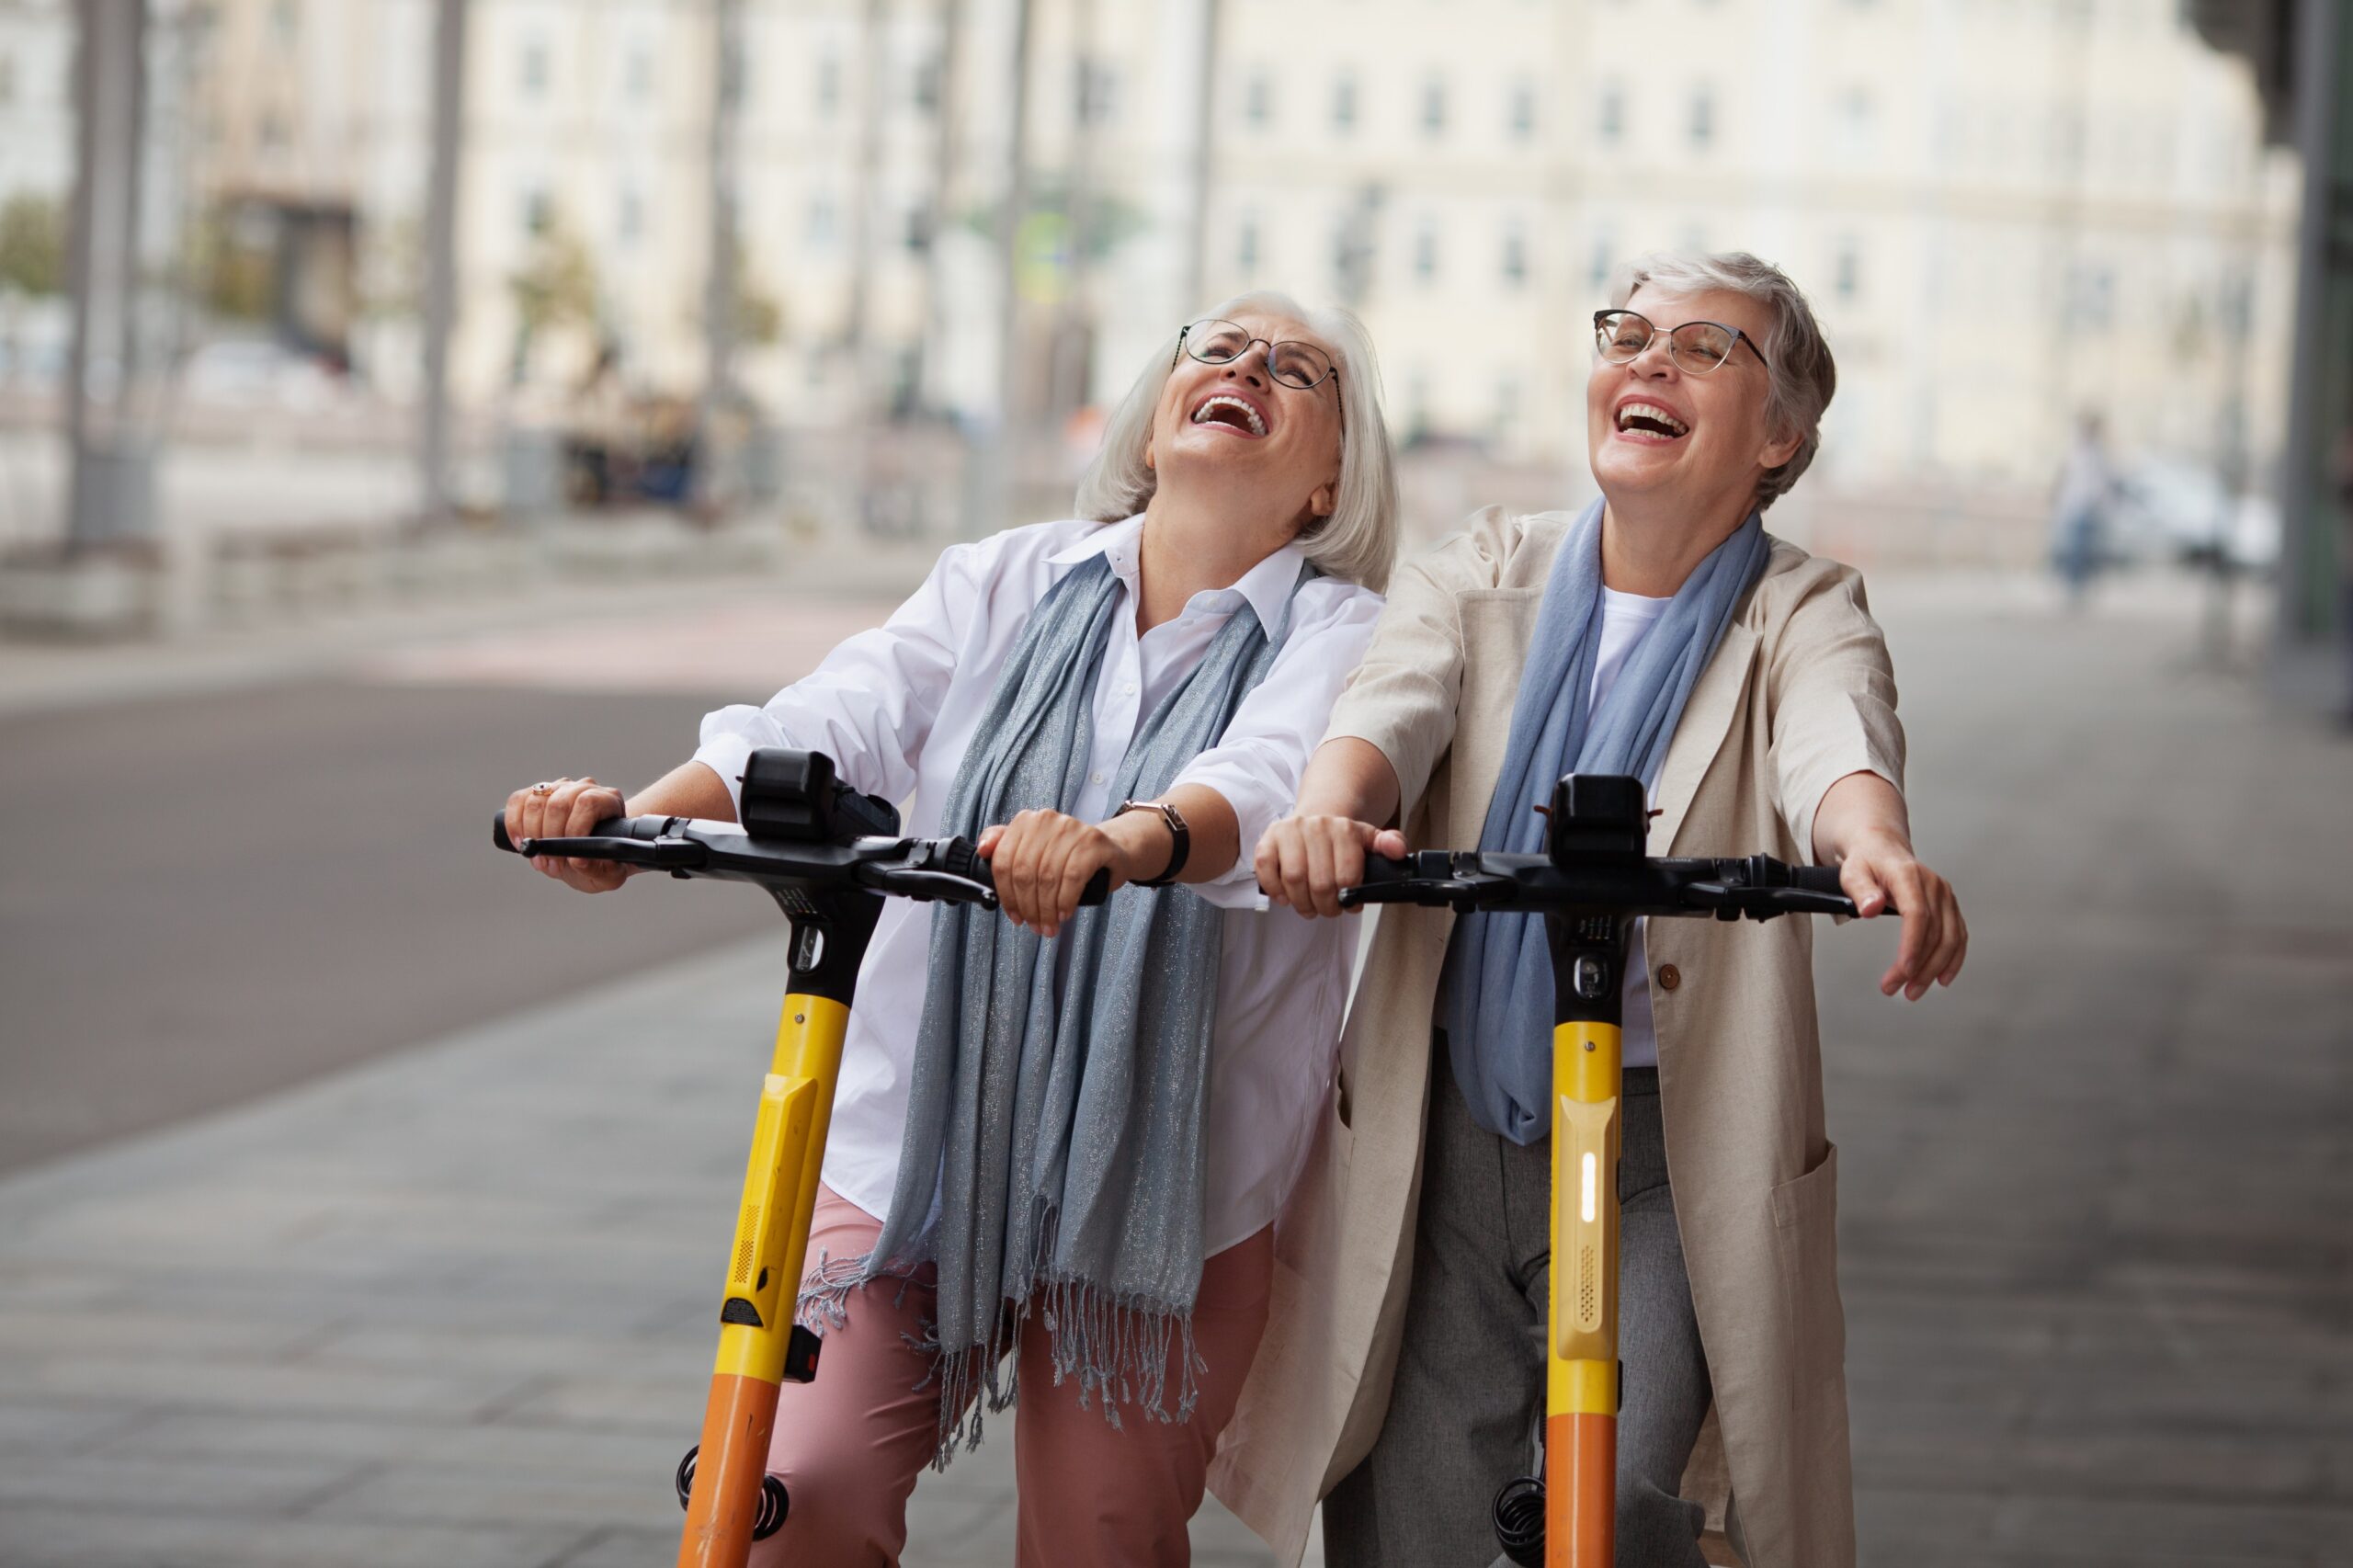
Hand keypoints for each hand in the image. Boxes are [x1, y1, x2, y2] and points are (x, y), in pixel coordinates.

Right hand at [502, 775, 633, 893]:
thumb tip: (578, 860)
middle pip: (558, 804)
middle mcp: (584, 787)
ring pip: (535, 802)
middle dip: (550, 839)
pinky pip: (517, 801)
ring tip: (541, 861)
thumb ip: (601, 869)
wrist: (589, 858)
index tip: (571, 859)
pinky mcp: (536, 793)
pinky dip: (514, 824)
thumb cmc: (604, 863)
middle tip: (552, 866)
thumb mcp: (610, 874)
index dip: (574, 830)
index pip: (587, 803)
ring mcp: (559, 787)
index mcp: (608, 800)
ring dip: (532, 836)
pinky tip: (522, 844)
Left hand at [977, 809, 1127, 937]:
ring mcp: (1071, 828)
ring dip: (1046, 910)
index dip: (1006, 895)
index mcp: (1026, 821)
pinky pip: (1072, 878)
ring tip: (1049, 925)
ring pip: (1047, 878)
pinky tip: (1064, 914)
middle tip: (1034, 925)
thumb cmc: (1068, 856)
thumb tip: (983, 850)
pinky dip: (1065, 901)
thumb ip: (1005, 847)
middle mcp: (1047, 820)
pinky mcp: (1092, 842)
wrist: (1110, 851)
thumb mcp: (1034, 850)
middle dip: (1028, 907)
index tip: (1013, 915)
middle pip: (1024, 872)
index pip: (1004, 861)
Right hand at [1254, 814, 1405, 918]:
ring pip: (1293, 879)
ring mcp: (1289, 831)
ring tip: (1309, 908)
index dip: (1349, 899)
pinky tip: (1285, 897)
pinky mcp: (1268, 839)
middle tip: (1328, 911)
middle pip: (1320, 882)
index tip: (1349, 905)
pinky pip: (1265, 868)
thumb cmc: (1341, 840)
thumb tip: (1398, 851)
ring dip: (1302, 903)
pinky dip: (1274, 889)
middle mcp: (1315, 826)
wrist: (1315, 819)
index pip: (1348, 876)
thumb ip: (1389, 845)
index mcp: (1344, 828)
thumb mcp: (1370, 840)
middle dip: (1326, 906)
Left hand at [1837, 829, 1966, 1000]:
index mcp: (1908, 875)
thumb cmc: (1865, 862)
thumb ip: (1859, 890)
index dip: (1913, 945)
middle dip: (1918, 966)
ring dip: (1934, 969)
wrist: (1882, 848)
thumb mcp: (1851, 872)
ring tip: (1913, 991)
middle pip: (1935, 932)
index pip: (1917, 914)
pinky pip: (1958, 936)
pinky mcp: (1949, 906)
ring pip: (1950, 938)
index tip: (1903, 970)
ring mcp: (1944, 895)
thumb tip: (1870, 908)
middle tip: (1896, 989)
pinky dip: (1952, 959)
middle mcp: (1933, 885)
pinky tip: (1942, 978)